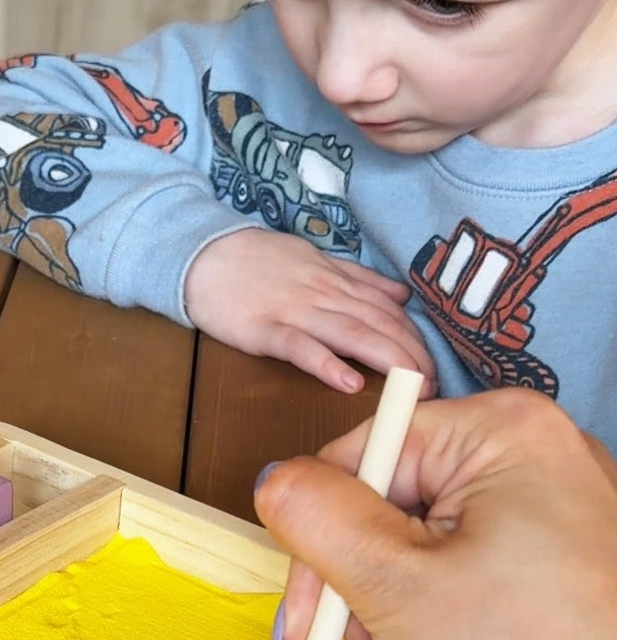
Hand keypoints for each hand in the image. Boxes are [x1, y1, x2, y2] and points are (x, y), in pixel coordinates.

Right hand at [183, 229, 435, 394]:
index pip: (389, 310)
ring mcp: (294, 310)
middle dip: (412, 354)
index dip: (416, 338)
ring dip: (387, 360)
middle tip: (434, 386)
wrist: (204, 254)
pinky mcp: (264, 330)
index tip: (436, 365)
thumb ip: (359, 280)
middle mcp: (323, 293)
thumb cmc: (258, 261)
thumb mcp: (316, 260)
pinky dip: (328, 364)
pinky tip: (350, 383)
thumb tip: (401, 295)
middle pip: (379, 323)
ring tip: (412, 386)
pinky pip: (301, 347)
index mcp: (337, 279)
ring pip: (352, 333)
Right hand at [256, 390, 616, 639]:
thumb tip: (275, 481)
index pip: (362, 457)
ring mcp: (556, 516)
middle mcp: (536, 458)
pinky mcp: (564, 572)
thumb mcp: (398, 588)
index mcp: (501, 433)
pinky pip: (473, 590)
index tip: (304, 623)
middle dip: (363, 607)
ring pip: (428, 562)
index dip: (317, 543)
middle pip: (393, 514)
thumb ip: (319, 520)